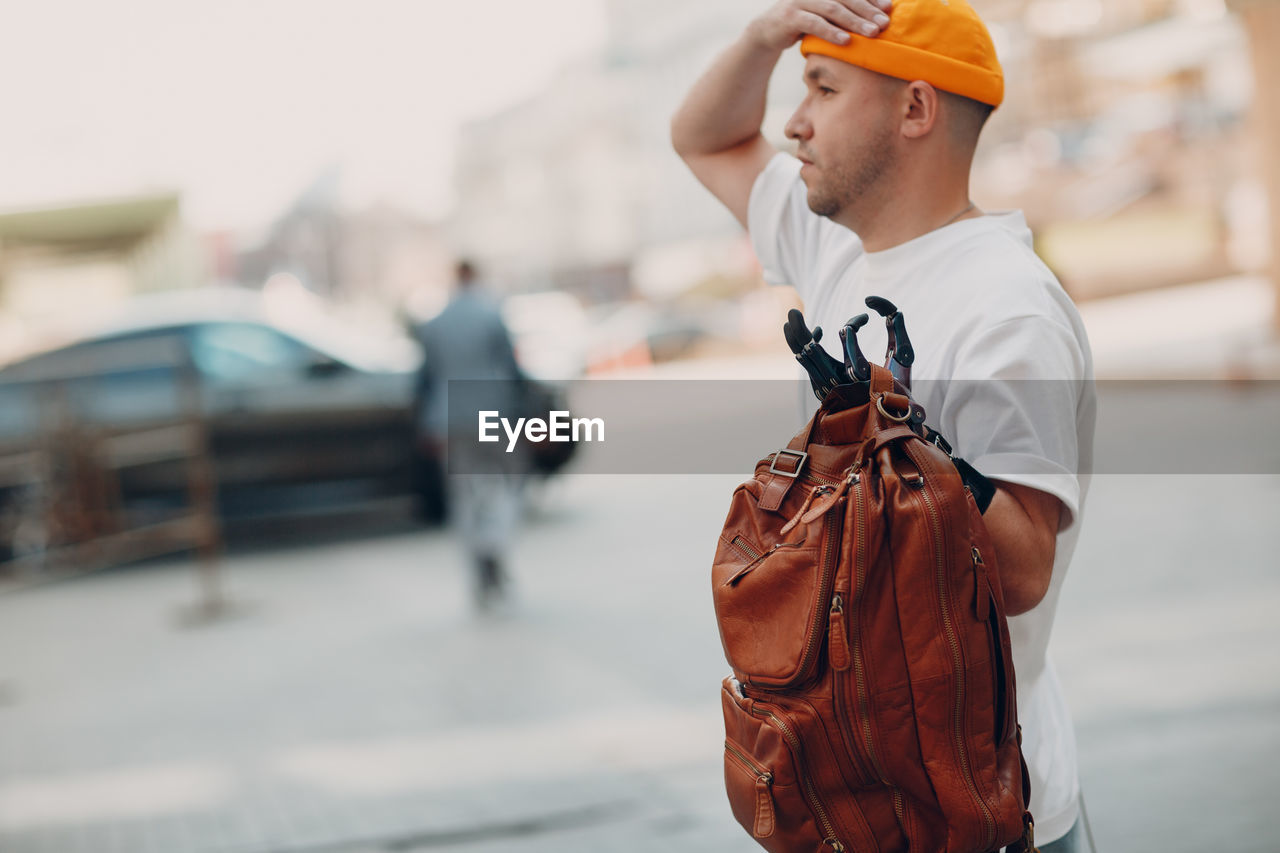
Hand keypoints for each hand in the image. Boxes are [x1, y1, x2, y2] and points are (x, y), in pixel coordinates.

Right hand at [747, 0, 891, 51]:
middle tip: (884, 23)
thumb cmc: (803, 22)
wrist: (768, 31)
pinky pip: (814, 24)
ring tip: (872, 33)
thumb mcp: (823, 13)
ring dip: (854, 21)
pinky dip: (831, 32)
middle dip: (867, 10)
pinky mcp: (790, 16)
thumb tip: (875, 16)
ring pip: (833, 9)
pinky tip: (846, 41)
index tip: (889, 8)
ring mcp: (800, 0)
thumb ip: (842, 10)